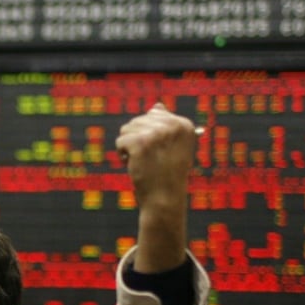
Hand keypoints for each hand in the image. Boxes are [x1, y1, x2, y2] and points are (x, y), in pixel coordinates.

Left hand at [116, 103, 195, 271]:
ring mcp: (156, 133)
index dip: (150, 134)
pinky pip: (120, 141)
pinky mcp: (140, 142)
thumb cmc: (167, 173)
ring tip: (143, 160)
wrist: (164, 198)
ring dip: (129, 146)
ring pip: (127, 128)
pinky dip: (123, 154)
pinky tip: (134, 164)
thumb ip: (166, 124)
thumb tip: (157, 105)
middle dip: (138, 139)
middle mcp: (172, 125)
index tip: (161, 151)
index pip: (154, 113)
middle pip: (138, 120)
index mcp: (183, 124)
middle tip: (150, 158)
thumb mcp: (173, 146)